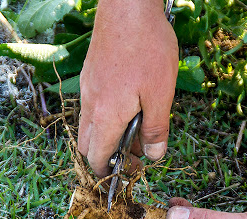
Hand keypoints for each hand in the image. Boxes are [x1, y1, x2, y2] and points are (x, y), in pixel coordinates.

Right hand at [78, 0, 177, 176]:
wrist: (127, 5)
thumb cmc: (147, 48)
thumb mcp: (161, 94)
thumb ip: (156, 130)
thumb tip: (153, 156)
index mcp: (106, 116)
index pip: (96, 157)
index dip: (108, 173)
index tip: (126, 174)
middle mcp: (90, 106)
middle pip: (86, 145)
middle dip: (104, 158)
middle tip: (129, 157)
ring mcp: (87, 90)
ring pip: (88, 126)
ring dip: (106, 137)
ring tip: (134, 129)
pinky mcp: (91, 76)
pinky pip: (91, 108)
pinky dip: (105, 118)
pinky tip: (127, 106)